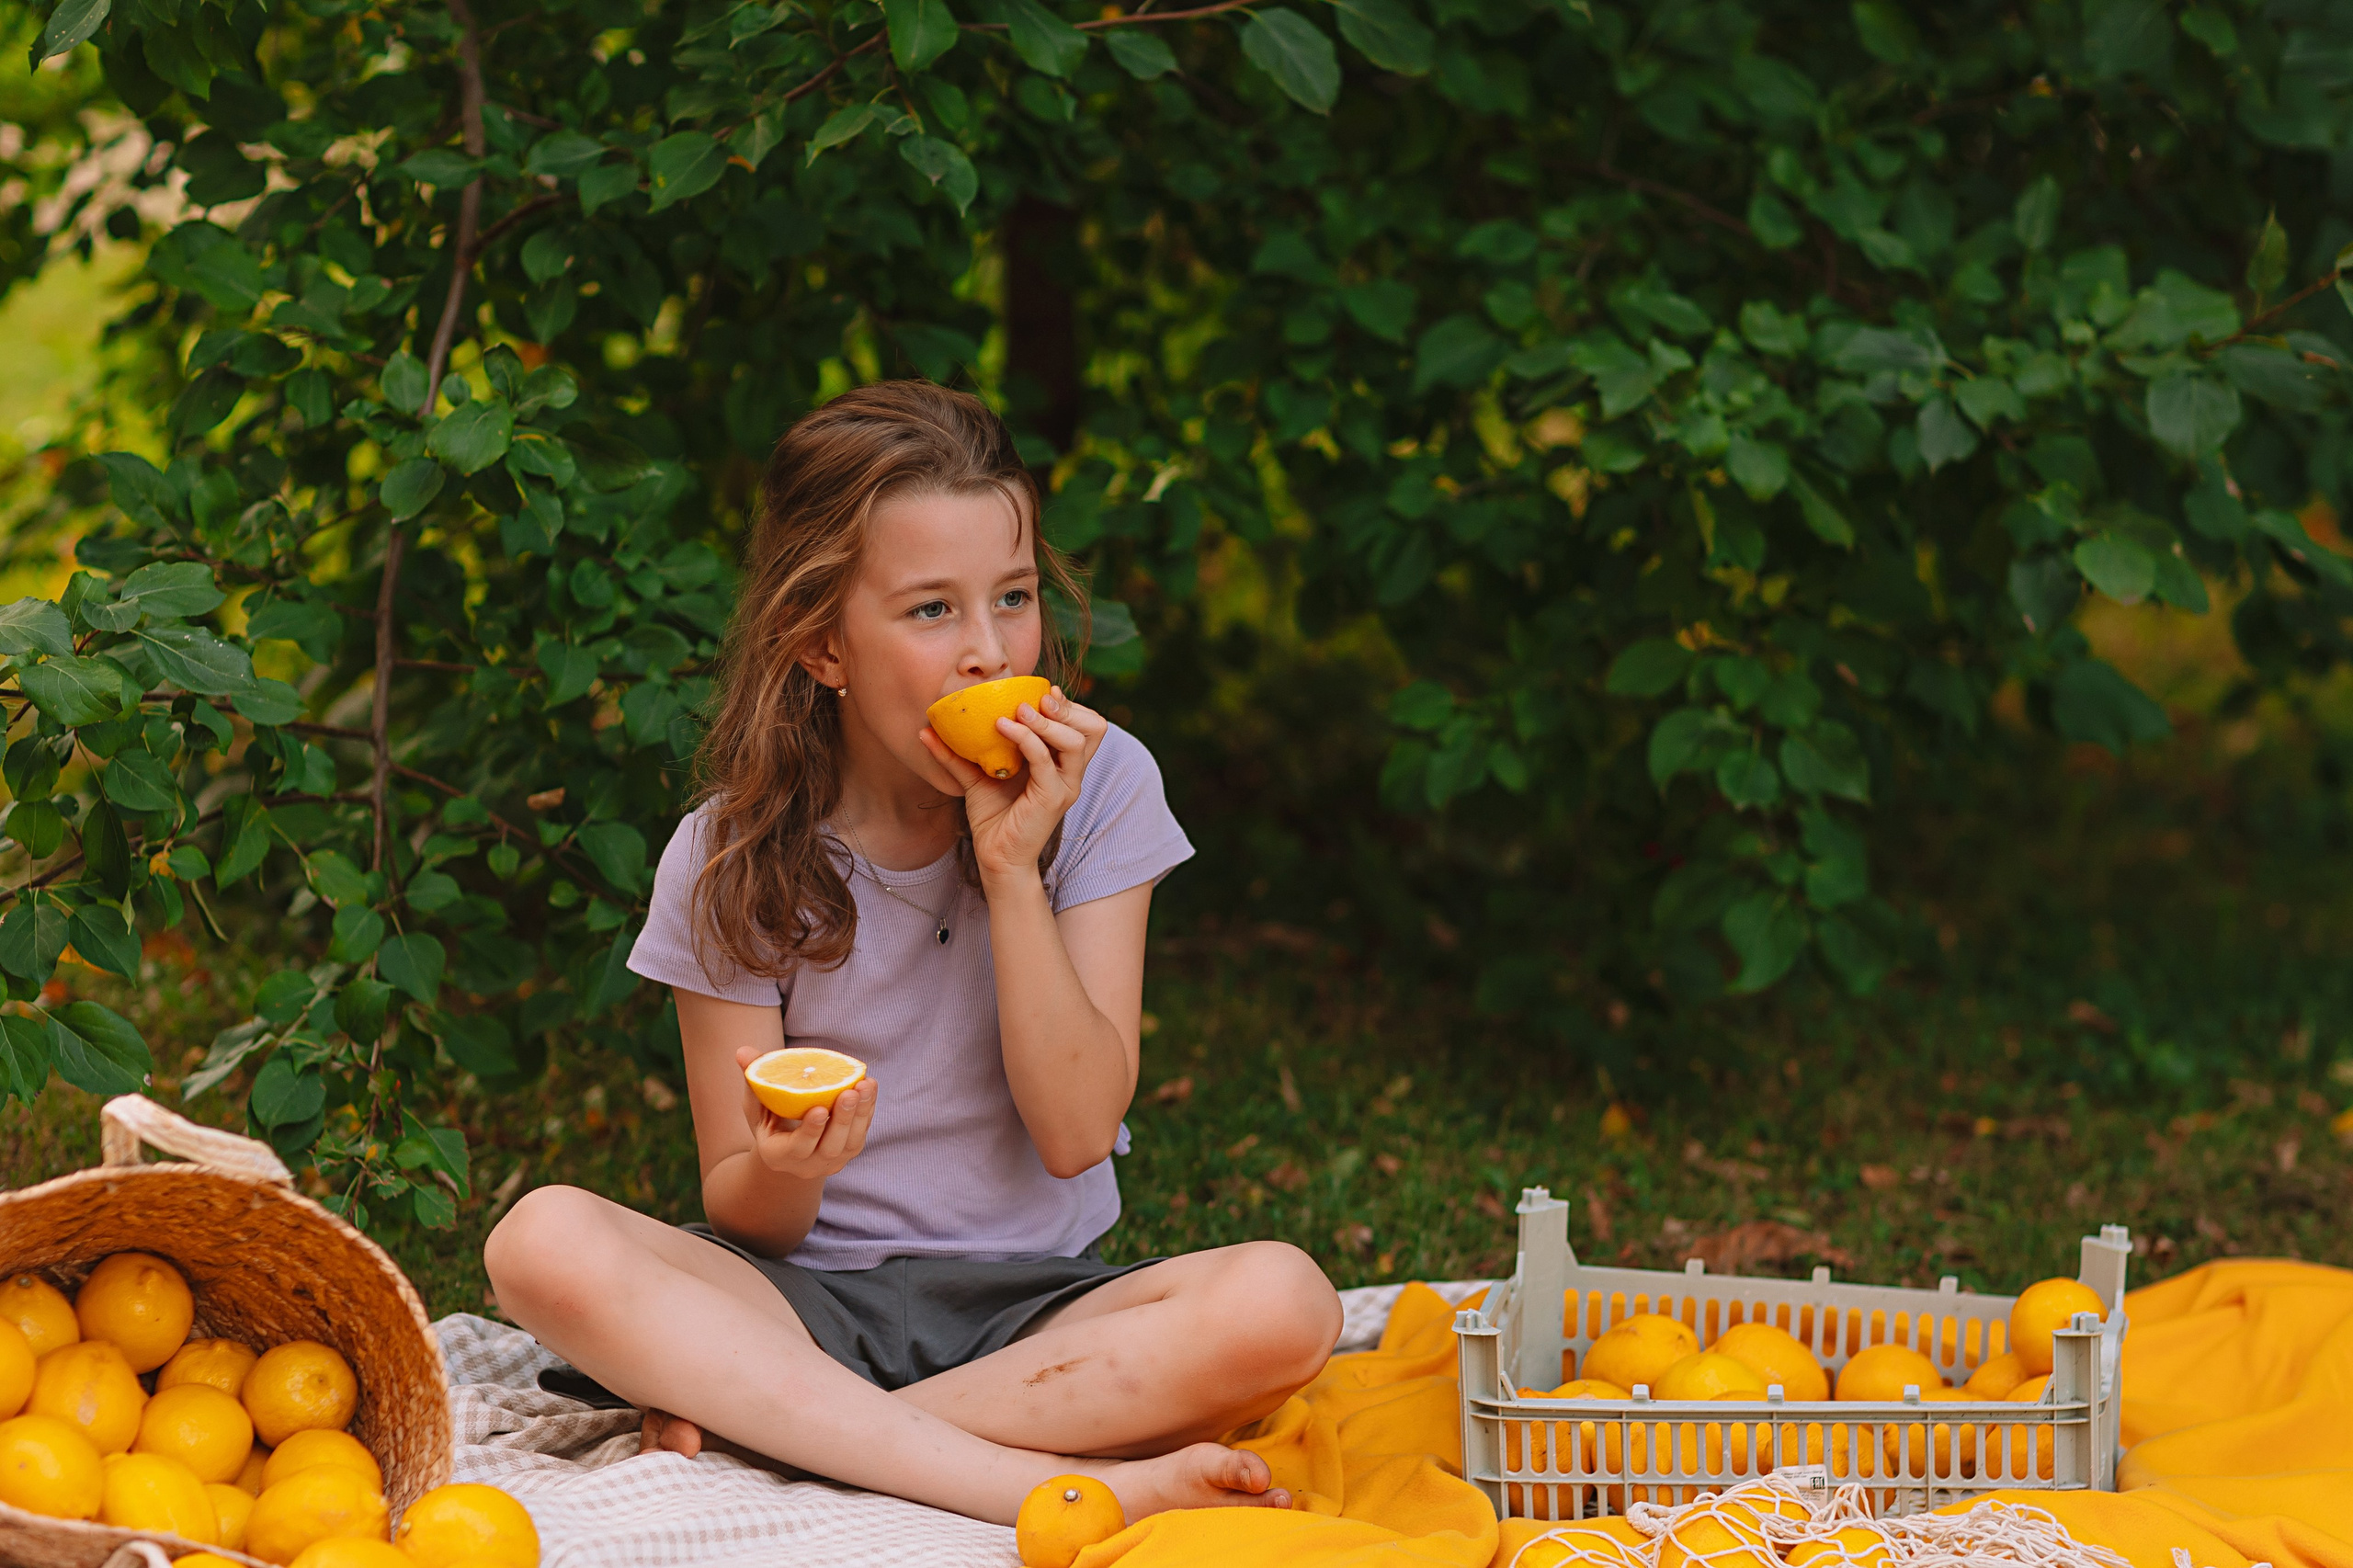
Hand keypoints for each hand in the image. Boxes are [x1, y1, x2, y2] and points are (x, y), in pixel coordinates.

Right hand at [735, 1043, 876, 1177]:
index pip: (797, 1147)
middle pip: (829, 1147)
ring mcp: (830, 1162)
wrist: (788, 1147)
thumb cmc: (768, 1118)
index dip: (810, 1130)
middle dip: (842, 1119)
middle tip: (850, 1091)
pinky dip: (867, 1111)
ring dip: (861, 1114)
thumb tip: (742, 1051)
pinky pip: (861, 1134)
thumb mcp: (756, 1103)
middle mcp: (806, 1166)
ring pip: (851, 1143)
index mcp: (778, 1156)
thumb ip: (753, 1079)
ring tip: (866, 1085)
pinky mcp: (848, 1153)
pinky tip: (870, 1087)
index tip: (821, 1108)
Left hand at [917, 684, 1107, 880]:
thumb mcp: (976, 777)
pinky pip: (1045, 760)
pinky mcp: (1052, 798)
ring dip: (1048, 721)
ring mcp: (1065, 786)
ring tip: (1019, 711)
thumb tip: (926, 730)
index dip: (1070, 705)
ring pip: (1077, 741)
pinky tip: (1004, 728)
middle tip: (1036, 698)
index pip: (1086, 726)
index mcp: (1061, 764)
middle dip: (1067, 707)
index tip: (1042, 691)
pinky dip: (1026, 739)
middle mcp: (1070, 774)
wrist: (995, 857)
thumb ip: (958, 753)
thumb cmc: (992, 818)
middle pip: (1093, 728)